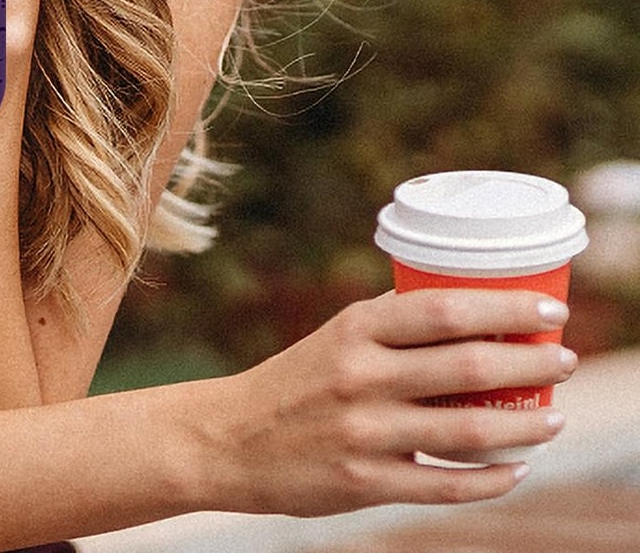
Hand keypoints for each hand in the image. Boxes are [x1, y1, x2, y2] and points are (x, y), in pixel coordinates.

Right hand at [202, 290, 576, 517]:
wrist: (230, 438)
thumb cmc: (297, 382)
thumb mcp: (336, 339)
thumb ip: (392, 329)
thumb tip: (468, 314)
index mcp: (354, 330)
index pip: (443, 310)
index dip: (505, 310)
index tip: (550, 310)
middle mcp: (361, 376)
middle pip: (466, 367)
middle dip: (530, 364)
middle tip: (564, 360)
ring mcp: (364, 432)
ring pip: (466, 432)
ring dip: (524, 426)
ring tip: (555, 418)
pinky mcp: (365, 482)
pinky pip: (445, 486)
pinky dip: (491, 480)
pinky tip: (517, 469)